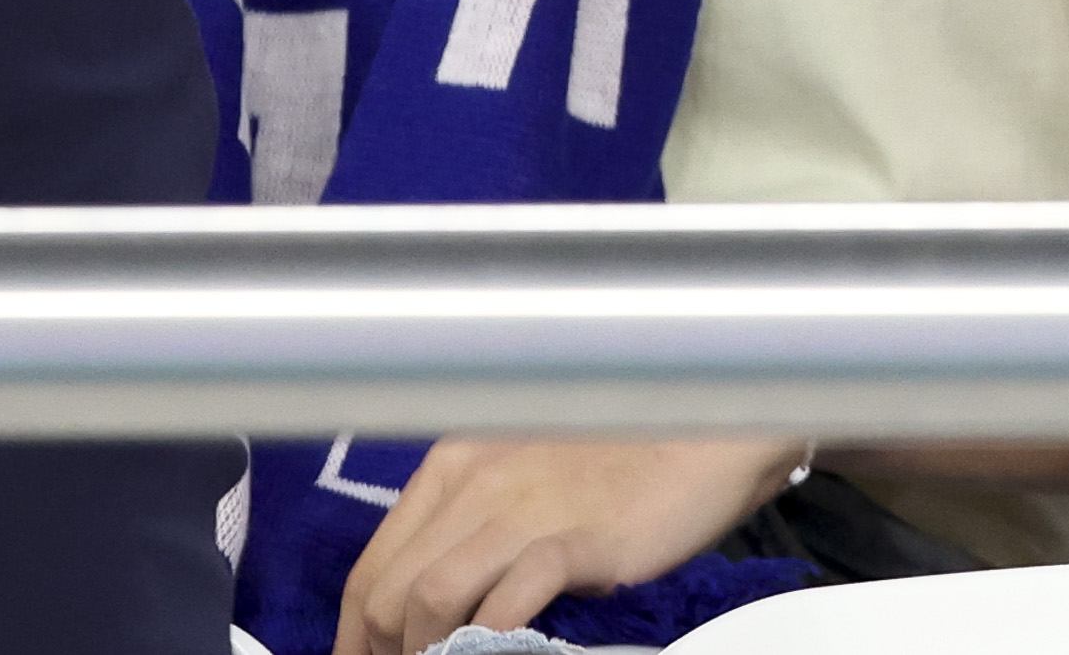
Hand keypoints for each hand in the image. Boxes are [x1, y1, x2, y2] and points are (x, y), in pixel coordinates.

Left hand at [330, 435, 801, 654]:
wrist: (712, 436)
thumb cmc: (624, 459)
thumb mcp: (526, 479)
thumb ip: (476, 525)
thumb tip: (432, 600)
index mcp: (456, 463)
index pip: (372, 565)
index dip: (356, 631)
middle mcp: (476, 481)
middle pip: (387, 589)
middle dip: (382, 650)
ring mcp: (524, 509)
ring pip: (428, 598)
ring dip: (425, 651)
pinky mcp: (575, 541)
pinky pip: (503, 605)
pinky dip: (482, 644)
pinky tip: (493, 654)